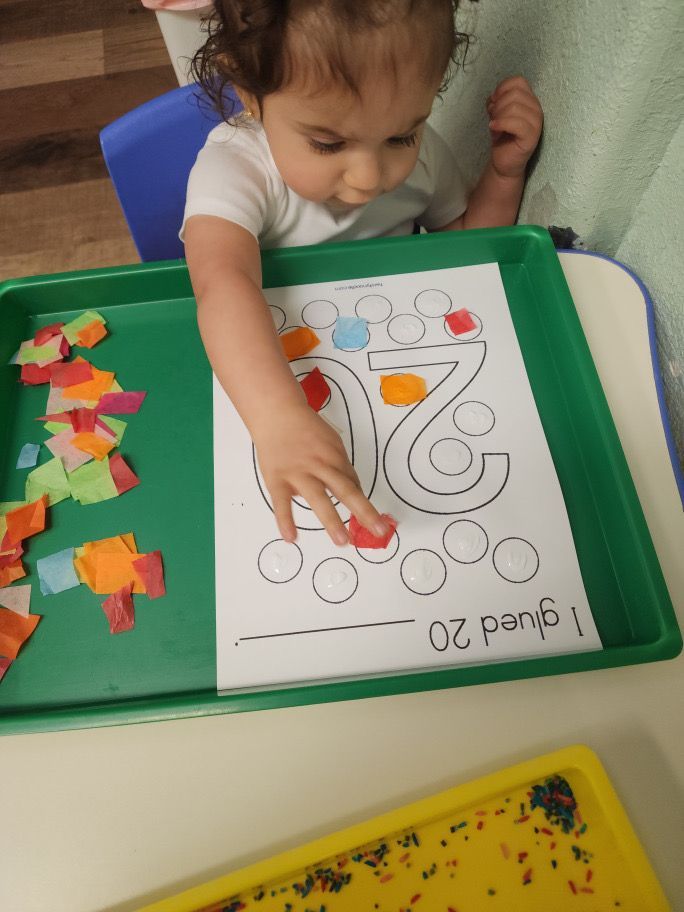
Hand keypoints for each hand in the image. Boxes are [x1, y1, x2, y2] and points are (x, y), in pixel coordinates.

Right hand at [252, 403, 388, 545]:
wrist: (276, 413)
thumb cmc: (306, 429)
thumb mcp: (331, 441)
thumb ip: (339, 465)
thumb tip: (350, 487)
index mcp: (336, 456)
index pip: (352, 483)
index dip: (361, 502)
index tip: (371, 520)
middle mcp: (320, 466)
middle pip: (345, 490)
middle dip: (364, 511)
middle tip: (379, 531)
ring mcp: (298, 474)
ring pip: (318, 499)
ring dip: (331, 521)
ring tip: (343, 542)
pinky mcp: (277, 480)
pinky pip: (282, 503)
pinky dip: (285, 521)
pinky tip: (292, 538)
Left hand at [486, 75, 542, 179]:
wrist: (504, 161)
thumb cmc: (502, 136)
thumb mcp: (497, 113)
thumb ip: (497, 101)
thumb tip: (493, 97)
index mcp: (530, 100)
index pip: (518, 81)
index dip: (502, 88)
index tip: (493, 101)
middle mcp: (536, 108)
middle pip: (515, 94)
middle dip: (498, 104)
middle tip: (493, 117)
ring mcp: (536, 122)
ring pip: (514, 107)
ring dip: (498, 116)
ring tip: (494, 126)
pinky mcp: (531, 136)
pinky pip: (516, 123)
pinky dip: (501, 123)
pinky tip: (494, 128)